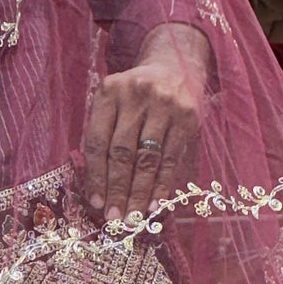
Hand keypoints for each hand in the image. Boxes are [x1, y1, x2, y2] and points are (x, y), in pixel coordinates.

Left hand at [82, 25, 208, 218]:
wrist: (175, 65)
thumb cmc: (136, 95)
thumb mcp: (114, 102)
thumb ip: (104, 134)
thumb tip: (98, 189)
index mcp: (109, 92)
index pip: (97, 141)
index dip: (96, 176)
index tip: (96, 203)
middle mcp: (136, 95)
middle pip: (122, 152)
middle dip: (117, 189)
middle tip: (115, 218)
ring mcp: (164, 105)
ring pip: (147, 158)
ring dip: (139, 193)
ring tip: (133, 217)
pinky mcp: (187, 117)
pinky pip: (171, 158)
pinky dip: (162, 185)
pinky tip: (156, 204)